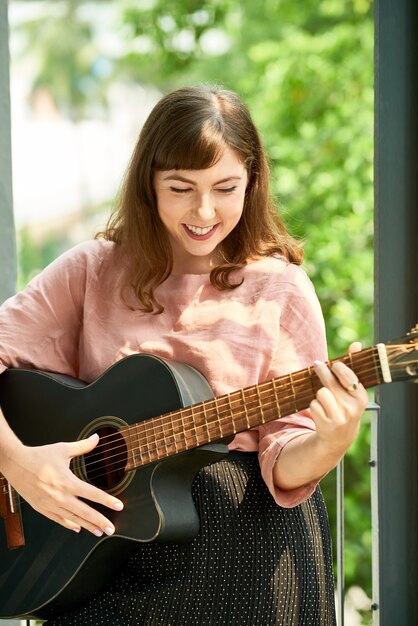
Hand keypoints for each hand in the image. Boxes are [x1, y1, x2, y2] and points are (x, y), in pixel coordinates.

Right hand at [1, 434, 123, 535]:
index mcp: (67, 481)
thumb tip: (96, 438)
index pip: (92, 494)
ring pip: (72, 519)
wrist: (15, 464)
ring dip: (87, 526)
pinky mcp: (42, 508)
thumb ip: (82, 446)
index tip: (118, 506)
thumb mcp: (62, 449)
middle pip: (84, 512)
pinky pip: (58, 520)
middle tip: (111, 529)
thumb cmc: (38, 456)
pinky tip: (77, 528)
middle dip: (100, 521)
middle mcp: (60, 496)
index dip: (107, 501)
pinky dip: (69, 524)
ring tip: (98, 532)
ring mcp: (50, 505)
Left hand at [310, 342, 368, 455]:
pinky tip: (322, 412)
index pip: (348, 375)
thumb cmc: (345, 406)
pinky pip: (313, 404)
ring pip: (320, 392)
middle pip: (330, 381)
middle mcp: (352, 408)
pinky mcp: (327, 424)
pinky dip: (314, 406)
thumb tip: (356, 344)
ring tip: (325, 400)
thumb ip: (352, 366)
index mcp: (361, 397)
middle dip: (321, 371)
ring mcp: (340, 417)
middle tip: (316, 364)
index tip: (333, 364)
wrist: (339, 437)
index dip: (338, 367)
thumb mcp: (352, 390)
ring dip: (319, 394)